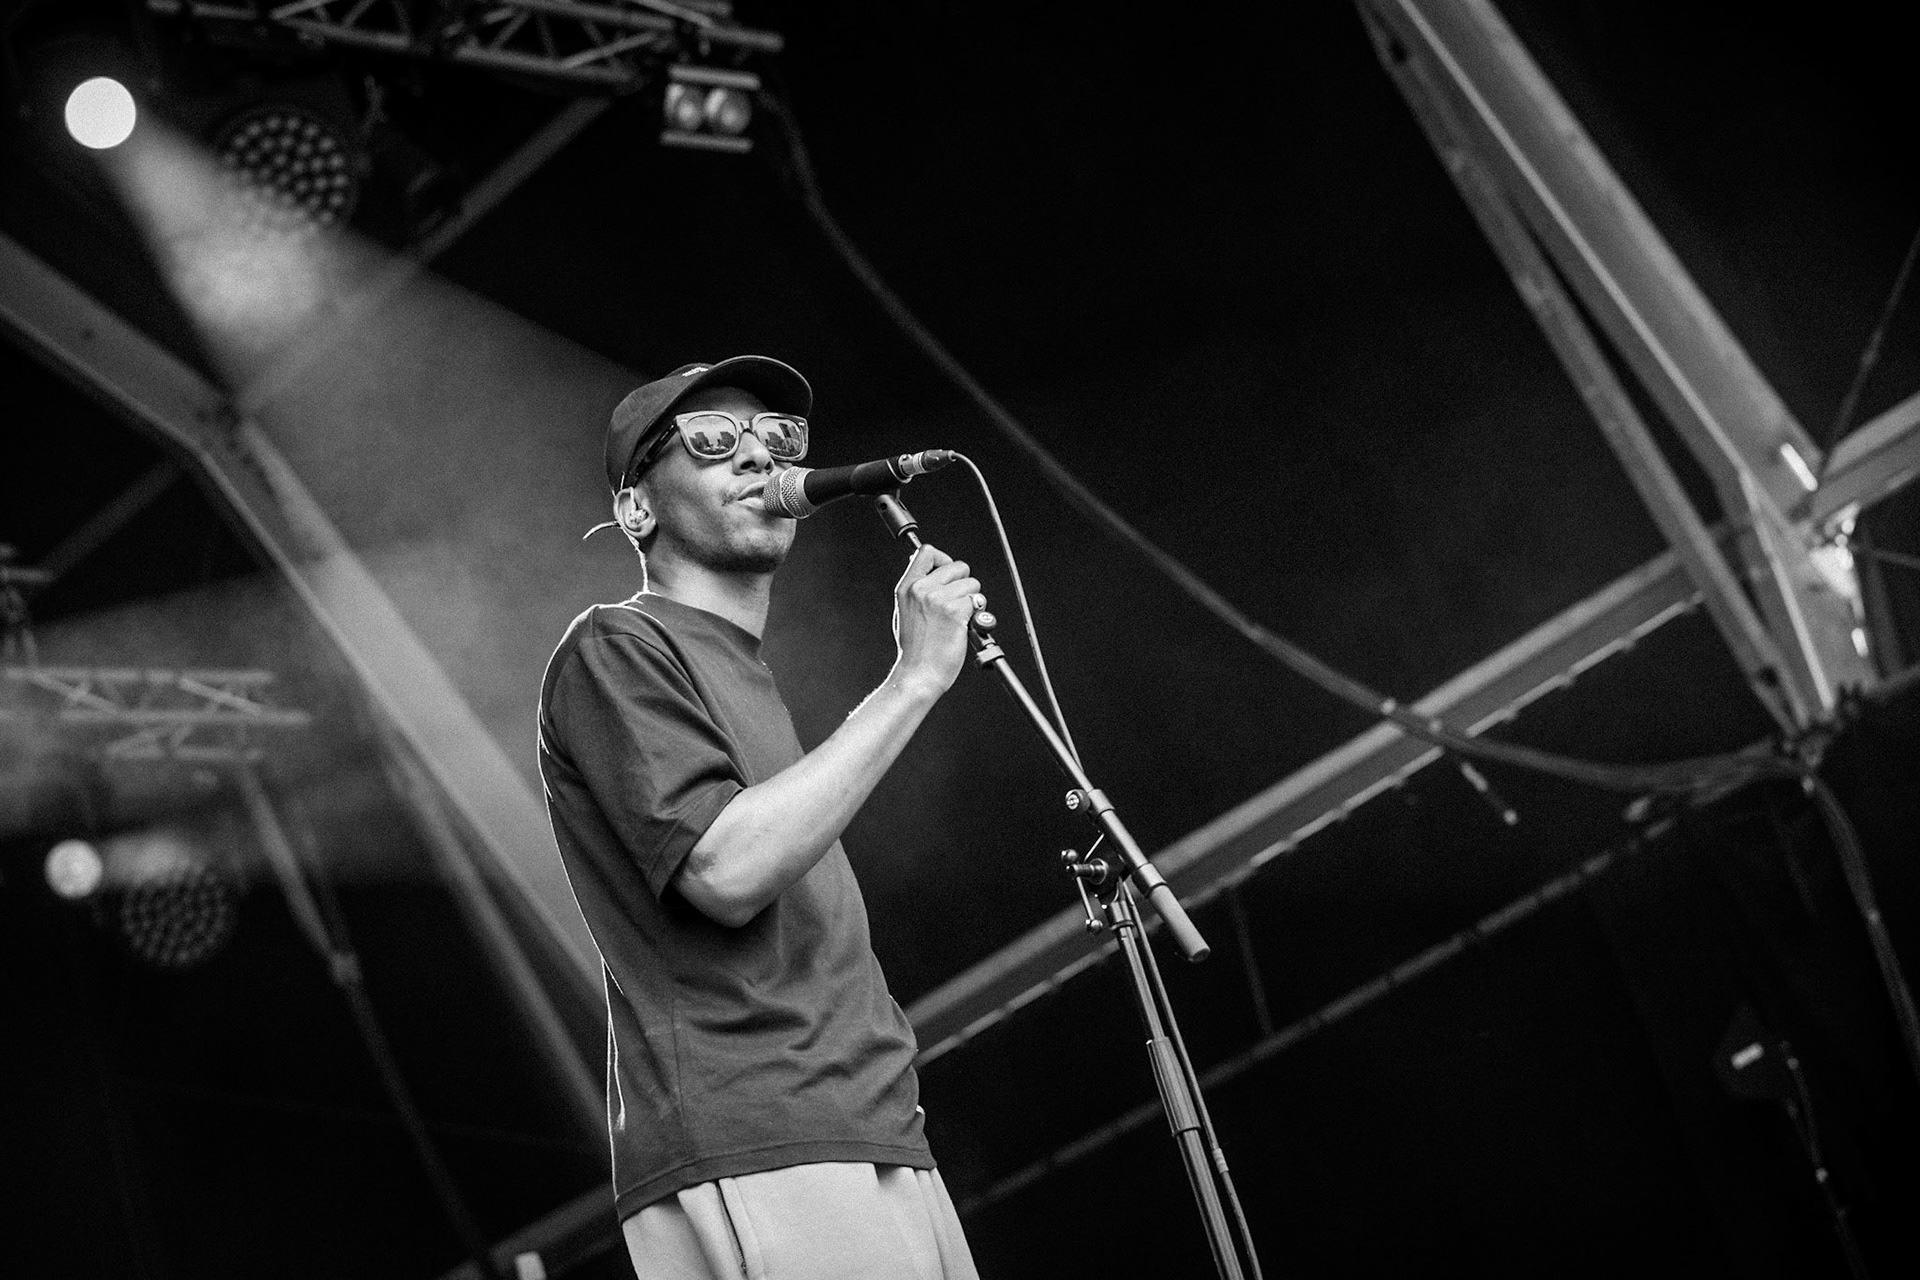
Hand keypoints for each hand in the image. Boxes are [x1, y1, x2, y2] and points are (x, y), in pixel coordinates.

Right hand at [891, 543, 980, 697]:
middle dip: (963, 583)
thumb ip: (917, 589)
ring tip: (957, 618)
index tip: (948, 574)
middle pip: (958, 566)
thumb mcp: (904, 611)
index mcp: (907, 587)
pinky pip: (976, 602)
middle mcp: (921, 589)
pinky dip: (974, 615)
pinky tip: (961, 627)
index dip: (944, 559)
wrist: (919, 673)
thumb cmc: (915, 648)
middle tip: (957, 603)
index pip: (927, 552)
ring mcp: (938, 599)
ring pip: (972, 584)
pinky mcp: (955, 612)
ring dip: (971, 600)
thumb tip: (932, 570)